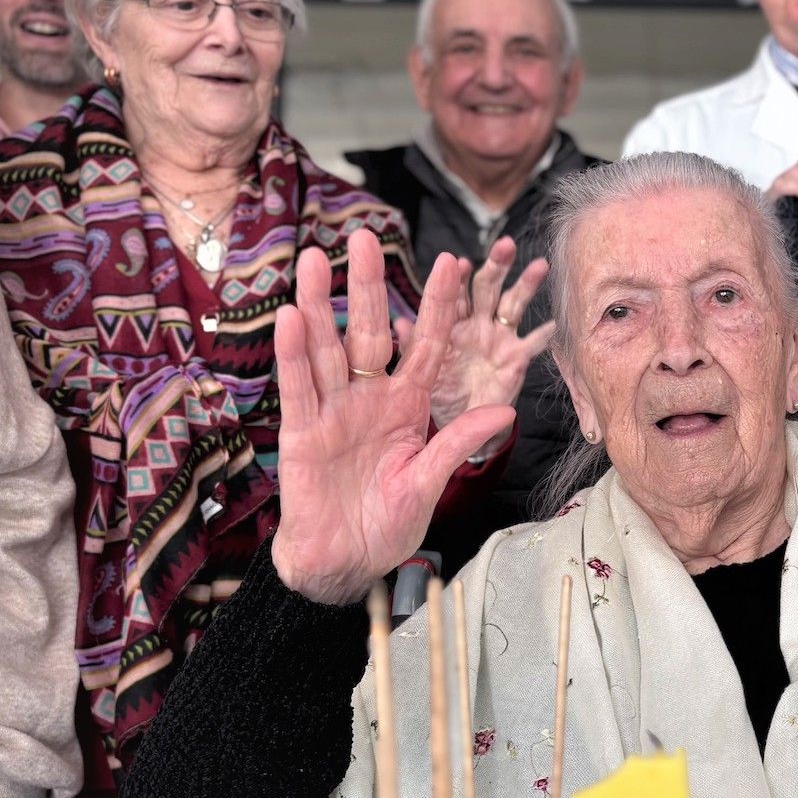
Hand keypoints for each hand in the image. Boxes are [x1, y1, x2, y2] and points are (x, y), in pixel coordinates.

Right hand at [272, 229, 516, 603]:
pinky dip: (295, 354)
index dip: (438, 307)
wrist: (345, 561)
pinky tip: (292, 318)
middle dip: (370, 285)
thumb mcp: (431, 480)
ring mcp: (334, 412)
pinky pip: (299, 388)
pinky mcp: (303, 433)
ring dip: (322, 305)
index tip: (452, 263)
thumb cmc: (388, 523)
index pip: (427, 346)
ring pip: (328, 349)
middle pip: (371, 333)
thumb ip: (460, 442)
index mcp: (407, 406)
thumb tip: (505, 411)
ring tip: (318, 259)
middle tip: (365, 236)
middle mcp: (370, 399)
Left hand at [396, 236, 554, 446]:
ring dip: (526, 284)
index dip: (459, 277)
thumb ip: (413, 346)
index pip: (456, 293)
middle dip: (497, 265)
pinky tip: (556, 322)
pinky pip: (534, 344)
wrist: (458, 421)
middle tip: (506, 245)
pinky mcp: (517, 358)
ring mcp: (499, 338)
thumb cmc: (436, 391)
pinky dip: (546, 334)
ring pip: (513, 305)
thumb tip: (402, 324)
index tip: (460, 262)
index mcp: (451, 322)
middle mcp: (477, 323)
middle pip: (488, 288)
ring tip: (540, 265)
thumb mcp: (419, 370)